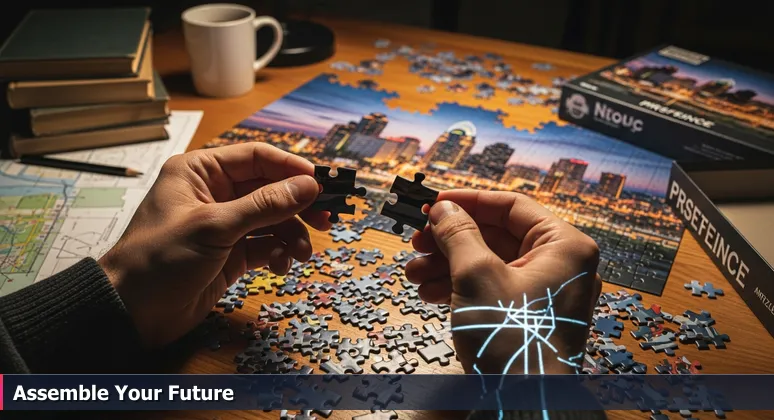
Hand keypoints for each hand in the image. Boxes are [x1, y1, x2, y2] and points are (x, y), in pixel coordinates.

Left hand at [99, 143, 328, 347]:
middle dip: (299, 205)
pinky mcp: (231, 255)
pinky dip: (278, 254)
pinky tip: (281, 266)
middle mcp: (214, 194)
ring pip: (273, 220)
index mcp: (201, 172)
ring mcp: (224, 225)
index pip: (257, 158)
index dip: (292, 168)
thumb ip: (264, 206)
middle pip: (270, 189)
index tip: (323, 183)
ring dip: (291, 235)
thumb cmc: (159, 260)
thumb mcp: (214, 227)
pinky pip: (266, 246)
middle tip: (326, 220)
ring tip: (302, 253)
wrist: (131, 313)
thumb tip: (309, 186)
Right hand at [405, 190, 600, 373]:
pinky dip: (460, 287)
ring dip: (448, 265)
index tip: (434, 203)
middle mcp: (561, 266)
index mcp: (564, 246)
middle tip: (418, 240)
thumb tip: (443, 208)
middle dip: (451, 240)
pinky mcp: (530, 317)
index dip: (468, 201)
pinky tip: (429, 293)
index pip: (511, 206)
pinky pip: (493, 289)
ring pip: (490, 264)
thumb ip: (457, 234)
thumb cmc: (514, 340)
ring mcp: (546, 293)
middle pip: (497, 235)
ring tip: (415, 273)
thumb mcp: (476, 277)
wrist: (526, 403)